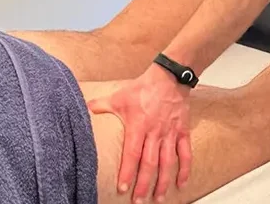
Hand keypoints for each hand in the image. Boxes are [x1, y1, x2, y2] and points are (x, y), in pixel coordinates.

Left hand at [86, 64, 191, 202]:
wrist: (169, 78)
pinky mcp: (182, 132)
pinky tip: (181, 184)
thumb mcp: (120, 96)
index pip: (132, 153)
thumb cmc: (143, 88)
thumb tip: (84, 108)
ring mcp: (170, 134)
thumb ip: (102, 105)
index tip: (123, 188)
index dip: (128, 171)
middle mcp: (155, 133)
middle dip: (144, 184)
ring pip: (167, 162)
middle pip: (150, 163)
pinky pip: (185, 153)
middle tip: (139, 201)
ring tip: (159, 198)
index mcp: (138, 126)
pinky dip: (184, 169)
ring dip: (163, 182)